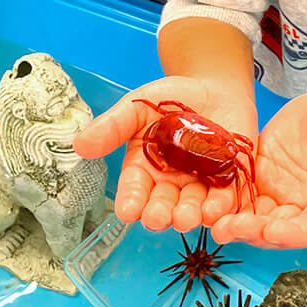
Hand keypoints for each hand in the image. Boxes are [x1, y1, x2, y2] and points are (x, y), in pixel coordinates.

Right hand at [74, 76, 257, 233]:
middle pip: (162, 205)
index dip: (130, 201)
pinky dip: (221, 206)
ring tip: (186, 218)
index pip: (134, 190)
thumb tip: (79, 144)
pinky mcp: (228, 180)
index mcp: (144, 169)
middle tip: (158, 218)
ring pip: (193, 207)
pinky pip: (224, 198)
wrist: (214, 87)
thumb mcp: (139, 106)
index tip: (127, 211)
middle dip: (160, 213)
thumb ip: (113, 125)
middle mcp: (170, 183)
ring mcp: (199, 184)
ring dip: (189, 215)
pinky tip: (216, 210)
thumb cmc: (171, 99)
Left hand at [211, 91, 306, 248]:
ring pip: (254, 216)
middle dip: (252, 231)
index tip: (272, 230)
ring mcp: (278, 194)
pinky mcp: (259, 177)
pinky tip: (209, 200)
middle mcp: (301, 209)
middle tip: (229, 228)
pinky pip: (240, 192)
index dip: (290, 234)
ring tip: (215, 222)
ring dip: (235, 222)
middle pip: (275, 229)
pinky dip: (226, 200)